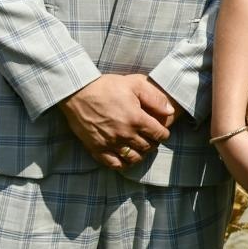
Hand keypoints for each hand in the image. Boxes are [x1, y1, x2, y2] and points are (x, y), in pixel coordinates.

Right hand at [59, 73, 174, 169]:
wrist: (77, 92)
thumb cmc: (107, 86)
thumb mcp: (135, 84)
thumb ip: (155, 98)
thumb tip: (170, 111)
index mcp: (137, 119)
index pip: (159, 135)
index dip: (163, 133)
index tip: (160, 130)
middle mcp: (125, 134)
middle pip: (148, 147)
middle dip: (153, 143)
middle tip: (150, 137)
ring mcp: (110, 143)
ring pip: (134, 158)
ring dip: (140, 154)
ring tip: (139, 146)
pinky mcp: (96, 148)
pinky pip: (114, 164)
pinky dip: (123, 163)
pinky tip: (125, 157)